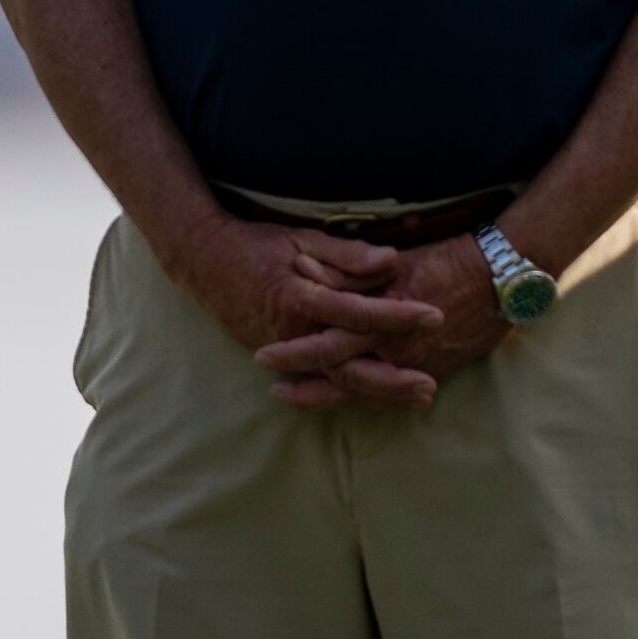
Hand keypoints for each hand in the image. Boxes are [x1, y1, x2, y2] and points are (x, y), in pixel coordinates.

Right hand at [168, 217, 444, 401]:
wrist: (202, 262)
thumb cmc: (255, 245)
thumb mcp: (302, 240)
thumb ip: (347, 255)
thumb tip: (391, 261)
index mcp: (300, 300)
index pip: (357, 313)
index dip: (398, 315)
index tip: (435, 315)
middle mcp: (291, 334)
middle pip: (348, 365)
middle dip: (391, 379)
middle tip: (430, 384)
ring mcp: (283, 351)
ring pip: (336, 381)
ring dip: (378, 393)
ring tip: (418, 398)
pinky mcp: (279, 357)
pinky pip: (320, 381)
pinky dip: (351, 391)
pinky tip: (382, 398)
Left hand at [253, 235, 511, 408]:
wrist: (504, 276)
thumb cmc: (450, 259)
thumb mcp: (396, 260)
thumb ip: (350, 270)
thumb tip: (304, 269)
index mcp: (386, 319)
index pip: (330, 344)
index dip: (295, 352)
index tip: (264, 355)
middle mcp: (401, 350)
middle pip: (344, 380)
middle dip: (307, 388)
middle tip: (275, 390)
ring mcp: (421, 366)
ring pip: (368, 393)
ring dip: (331, 398)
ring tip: (302, 398)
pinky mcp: (438, 371)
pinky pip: (395, 394)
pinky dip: (369, 398)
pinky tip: (351, 398)